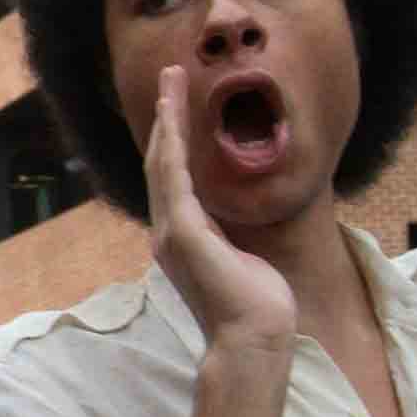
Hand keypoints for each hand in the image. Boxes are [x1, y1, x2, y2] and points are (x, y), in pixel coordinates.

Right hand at [144, 64, 294, 355]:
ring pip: (163, 161)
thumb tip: (238, 228)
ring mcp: (171, 231)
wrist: (252, 339)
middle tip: (170, 77)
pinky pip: (173, 177)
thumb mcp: (242, 260)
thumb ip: (231, 238)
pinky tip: (173, 116)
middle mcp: (168, 231)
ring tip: (171, 80)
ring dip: (167, 118)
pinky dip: (171, 143)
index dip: (173, 139)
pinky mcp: (183, 232)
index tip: (177, 107)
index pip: (173, 178)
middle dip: (166, 117)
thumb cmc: (255, 307)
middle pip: (160, 161)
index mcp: (183, 237)